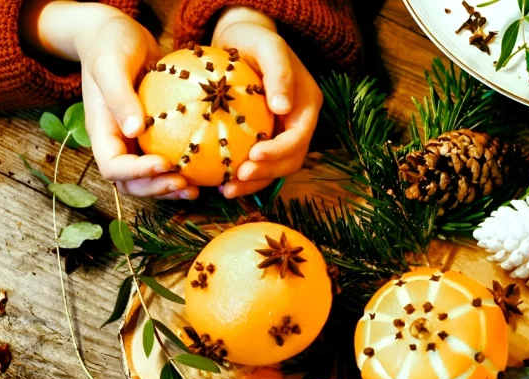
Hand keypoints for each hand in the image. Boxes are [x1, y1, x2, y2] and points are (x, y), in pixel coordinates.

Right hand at [76, 11, 198, 199]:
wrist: (118, 34)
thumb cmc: (111, 43)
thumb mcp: (111, 64)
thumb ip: (119, 96)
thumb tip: (134, 131)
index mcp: (102, 131)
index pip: (113, 167)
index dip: (137, 174)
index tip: (165, 164)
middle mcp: (118, 142)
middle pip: (130, 183)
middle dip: (156, 189)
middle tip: (185, 185)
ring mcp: (135, 142)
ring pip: (149, 179)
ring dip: (170, 189)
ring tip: (195, 190)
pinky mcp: (156, 136)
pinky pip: (168, 160)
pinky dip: (182, 171)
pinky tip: (206, 171)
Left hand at [212, 7, 322, 198]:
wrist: (244, 41)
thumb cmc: (255, 39)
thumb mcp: (269, 46)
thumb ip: (279, 73)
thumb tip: (283, 108)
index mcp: (307, 105)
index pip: (299, 137)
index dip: (279, 151)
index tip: (253, 155)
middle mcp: (299, 124)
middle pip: (291, 160)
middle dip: (267, 173)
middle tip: (238, 178)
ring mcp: (283, 134)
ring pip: (277, 168)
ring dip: (254, 183)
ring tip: (226, 190)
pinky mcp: (266, 140)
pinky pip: (260, 163)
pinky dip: (244, 176)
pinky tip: (221, 181)